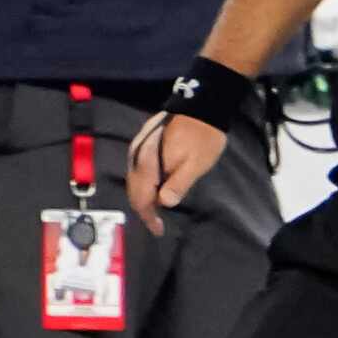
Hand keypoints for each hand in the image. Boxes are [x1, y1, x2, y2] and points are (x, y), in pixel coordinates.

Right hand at [127, 112, 221, 235]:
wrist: (201, 107)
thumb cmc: (203, 138)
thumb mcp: (196, 164)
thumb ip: (178, 183)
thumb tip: (164, 203)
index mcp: (148, 164)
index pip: (142, 197)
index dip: (149, 217)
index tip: (158, 230)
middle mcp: (137, 157)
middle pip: (134, 191)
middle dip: (144, 210)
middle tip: (157, 224)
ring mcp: (138, 149)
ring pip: (134, 181)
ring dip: (143, 198)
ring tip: (155, 212)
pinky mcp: (143, 144)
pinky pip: (137, 171)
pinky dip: (143, 185)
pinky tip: (153, 190)